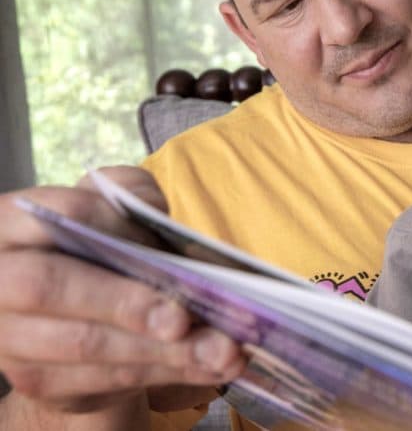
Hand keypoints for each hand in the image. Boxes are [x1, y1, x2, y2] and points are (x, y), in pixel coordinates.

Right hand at [0, 166, 243, 423]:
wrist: (84, 305)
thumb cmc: (106, 245)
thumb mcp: (117, 209)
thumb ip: (133, 198)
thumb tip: (157, 223)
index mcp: (14, 224)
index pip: (62, 215)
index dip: (114, 228)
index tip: (161, 247)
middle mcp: (0, 281)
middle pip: (51, 287)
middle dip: (125, 302)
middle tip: (184, 318)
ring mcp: (13, 339)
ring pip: (82, 345)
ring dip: (160, 350)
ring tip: (220, 349)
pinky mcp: (43, 382)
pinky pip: (103, 381)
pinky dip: (164, 373)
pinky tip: (210, 367)